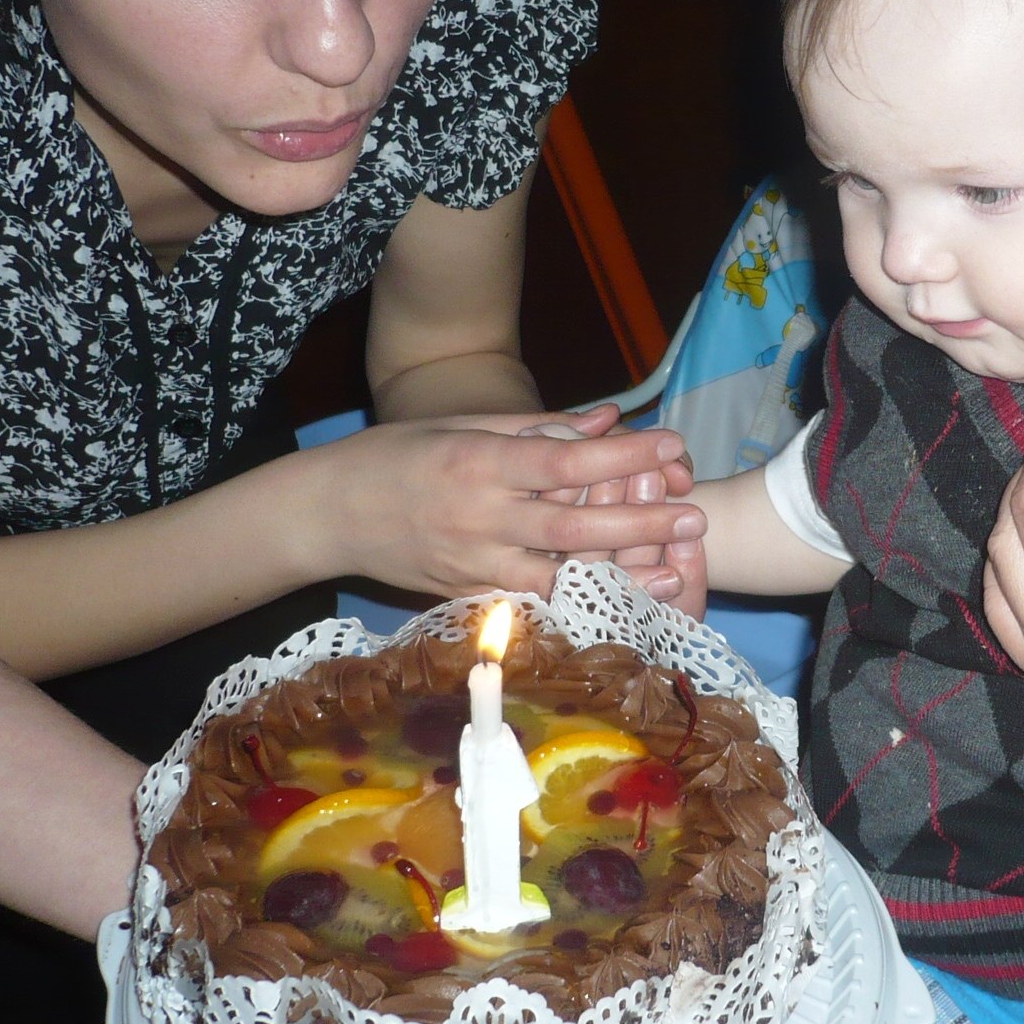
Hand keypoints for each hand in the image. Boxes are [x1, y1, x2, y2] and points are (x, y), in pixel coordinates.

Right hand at [309, 410, 707, 599]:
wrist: (328, 514)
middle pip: (574, 527)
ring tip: (674, 572)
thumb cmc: (397, 456)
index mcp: (479, 463)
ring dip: (620, 576)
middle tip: (695, 516)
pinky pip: (532, 601)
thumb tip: (609, 419)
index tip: (671, 446)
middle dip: (640, 524)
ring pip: (559, 577)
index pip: (566, 461)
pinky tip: (620, 604)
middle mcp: (480, 518)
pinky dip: (578, 603)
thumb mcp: (463, 426)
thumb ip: (539, 427)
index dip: (624, 457)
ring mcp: (473, 564)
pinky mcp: (468, 595)